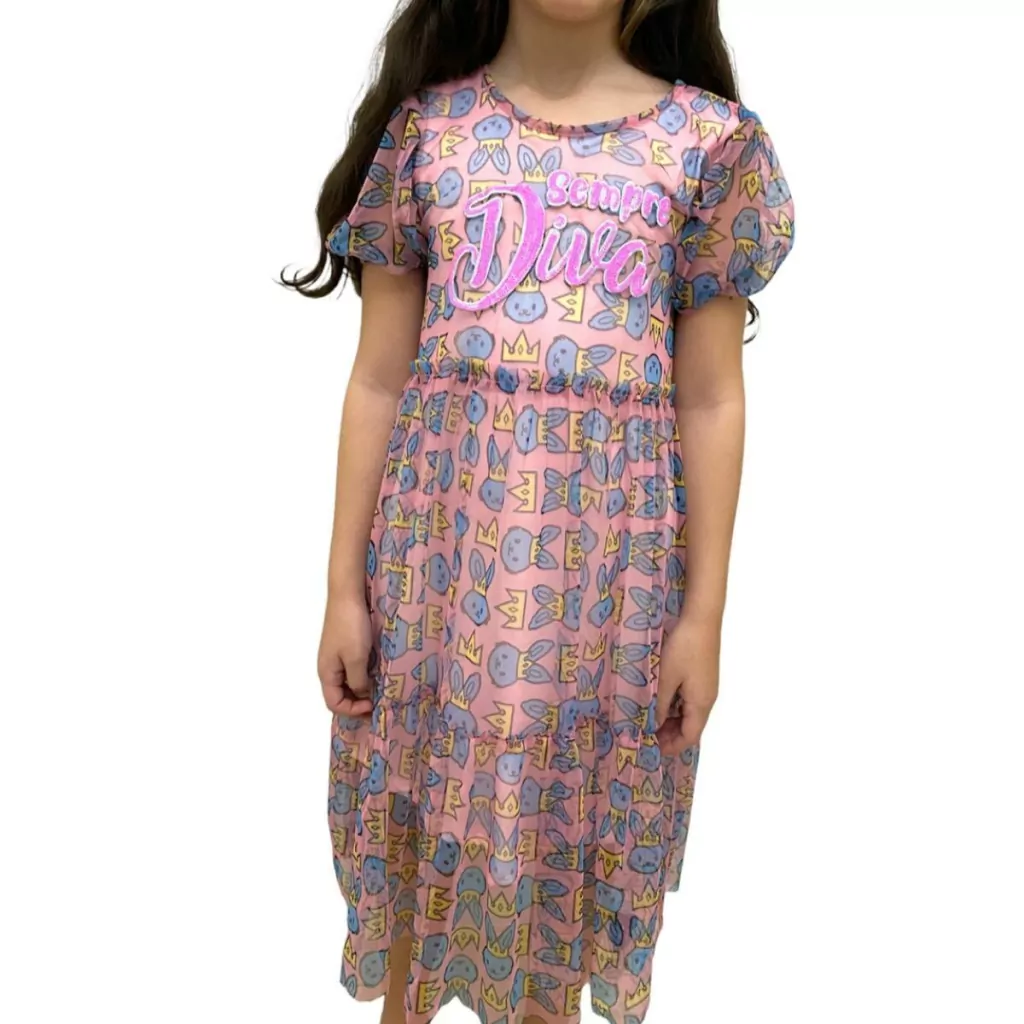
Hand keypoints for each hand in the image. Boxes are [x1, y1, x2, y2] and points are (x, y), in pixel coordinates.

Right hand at [317, 594, 373, 715]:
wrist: (348, 595)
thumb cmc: (351, 627)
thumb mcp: (356, 658)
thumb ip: (359, 681)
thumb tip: (363, 696)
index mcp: (326, 674)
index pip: (334, 704)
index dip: (353, 710)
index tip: (373, 706)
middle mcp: (329, 668)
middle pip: (340, 695)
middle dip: (358, 703)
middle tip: (379, 704)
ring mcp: (337, 657)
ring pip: (348, 683)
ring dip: (362, 690)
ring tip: (381, 691)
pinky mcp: (346, 648)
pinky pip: (353, 670)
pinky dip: (364, 676)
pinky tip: (378, 675)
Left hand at [655, 615, 720, 755]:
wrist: (702, 618)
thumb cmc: (684, 648)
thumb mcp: (666, 678)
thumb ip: (658, 704)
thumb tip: (652, 726)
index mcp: (701, 703)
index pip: (689, 737)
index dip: (671, 746)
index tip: (650, 748)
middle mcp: (707, 699)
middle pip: (690, 726)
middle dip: (668, 733)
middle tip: (643, 732)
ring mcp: (706, 687)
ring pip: (688, 712)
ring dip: (669, 718)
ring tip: (646, 717)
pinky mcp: (702, 675)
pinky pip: (688, 699)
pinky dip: (673, 704)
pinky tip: (657, 698)